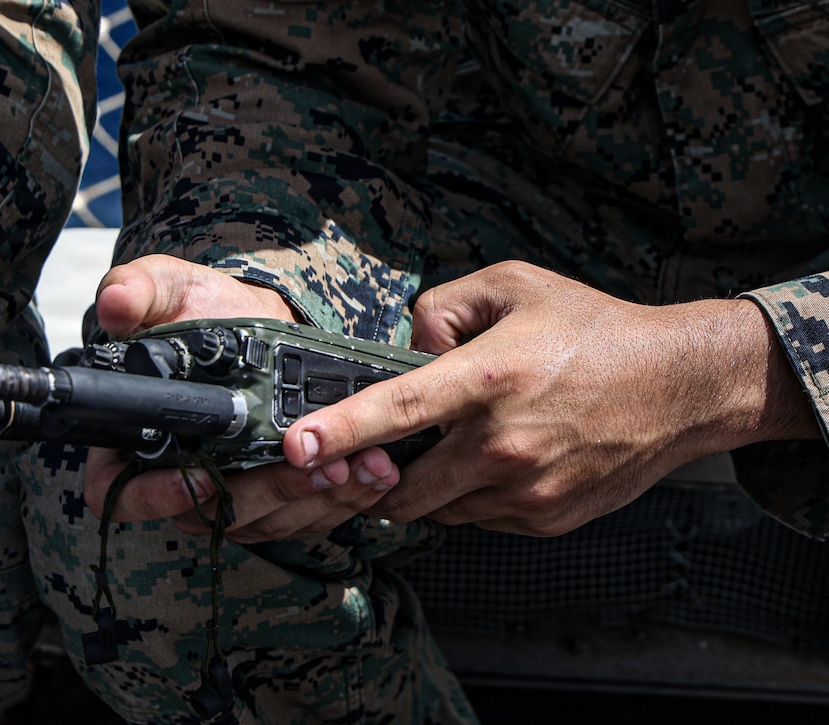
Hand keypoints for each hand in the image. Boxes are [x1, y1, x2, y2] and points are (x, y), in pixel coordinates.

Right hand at [83, 255, 399, 541]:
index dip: (157, 496)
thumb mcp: (168, 288)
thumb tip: (116, 302)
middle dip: (272, 495)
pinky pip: (302, 519)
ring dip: (319, 500)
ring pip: (266, 523)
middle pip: (210, 516)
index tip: (204, 475)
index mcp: (131, 443)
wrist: (260, 322)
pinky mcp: (272, 502)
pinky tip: (376, 472)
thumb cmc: (202, 309)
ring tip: (365, 467)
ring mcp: (225, 497)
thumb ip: (138, 290)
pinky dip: (343, 500)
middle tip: (320, 468)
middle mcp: (174, 480)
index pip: (123, 493)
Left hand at [282, 260, 818, 535]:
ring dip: (428, 485)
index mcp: (490, 378)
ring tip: (464, 443)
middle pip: (401, 486)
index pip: (397, 410)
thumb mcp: (514, 286)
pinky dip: (470, 498)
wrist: (680, 387)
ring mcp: (525, 491)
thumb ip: (441, 307)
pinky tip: (501, 460)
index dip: (339, 430)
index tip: (294, 448)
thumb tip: (404, 348)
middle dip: (378, 476)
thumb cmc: (594, 330)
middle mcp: (503, 444)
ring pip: (436, 510)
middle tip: (384, 451)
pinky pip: (476, 520)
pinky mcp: (542, 520)